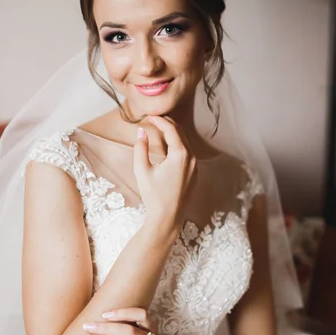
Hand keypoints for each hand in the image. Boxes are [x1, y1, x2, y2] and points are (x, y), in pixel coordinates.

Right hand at [133, 115, 196, 231]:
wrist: (167, 218)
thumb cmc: (153, 196)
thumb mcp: (142, 171)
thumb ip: (140, 148)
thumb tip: (141, 132)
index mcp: (180, 155)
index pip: (171, 129)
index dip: (159, 120)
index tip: (149, 116)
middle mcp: (191, 158)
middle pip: (181, 133)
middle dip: (167, 123)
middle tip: (154, 119)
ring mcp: (195, 166)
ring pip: (185, 142)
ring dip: (173, 133)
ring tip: (159, 129)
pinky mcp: (194, 174)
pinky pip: (187, 152)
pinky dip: (178, 144)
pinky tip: (168, 146)